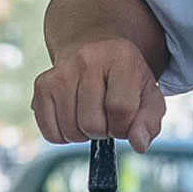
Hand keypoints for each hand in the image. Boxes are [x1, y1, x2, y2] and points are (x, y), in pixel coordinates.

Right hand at [30, 37, 165, 152]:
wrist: (91, 47)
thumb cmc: (124, 76)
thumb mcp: (148, 93)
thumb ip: (149, 121)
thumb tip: (138, 144)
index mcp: (120, 59)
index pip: (120, 108)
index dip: (124, 127)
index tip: (124, 122)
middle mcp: (87, 60)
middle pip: (92, 123)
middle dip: (103, 131)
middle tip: (106, 117)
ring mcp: (60, 73)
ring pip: (71, 130)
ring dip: (84, 134)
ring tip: (90, 116)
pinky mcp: (42, 85)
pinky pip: (50, 132)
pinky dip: (63, 136)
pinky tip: (73, 119)